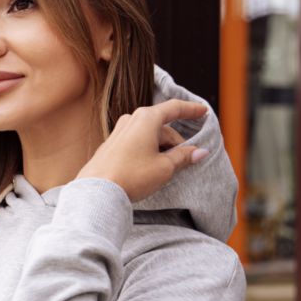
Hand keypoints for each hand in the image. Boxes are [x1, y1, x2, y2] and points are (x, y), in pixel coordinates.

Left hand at [75, 99, 210, 203]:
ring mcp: (118, 132)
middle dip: (176, 142)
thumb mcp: (164, 167)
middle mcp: (131, 120)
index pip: (174, 108)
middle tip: (186, 160)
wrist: (97, 192)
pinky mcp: (111, 146)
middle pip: (162, 127)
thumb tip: (200, 151)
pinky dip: (147, 151)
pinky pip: (136, 143)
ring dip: (161, 148)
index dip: (191, 110)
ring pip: (148, 136)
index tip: (203, 112)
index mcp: (146, 118)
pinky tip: (149, 168)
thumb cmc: (131, 176)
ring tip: (167, 168)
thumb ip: (183, 156)